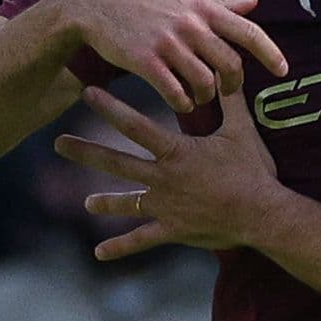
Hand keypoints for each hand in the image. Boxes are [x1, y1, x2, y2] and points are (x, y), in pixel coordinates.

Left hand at [55, 86, 282, 258]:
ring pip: (126, 202)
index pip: (135, 126)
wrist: (261, 214)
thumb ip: (231, 100)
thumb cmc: (252, 171)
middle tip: (58, 143)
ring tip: (86, 202)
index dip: (110, 109)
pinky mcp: (173, 230)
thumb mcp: (242, 131)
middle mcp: (163, 178)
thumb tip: (230, 67)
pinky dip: (120, 247)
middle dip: (86, 152)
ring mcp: (165, 207)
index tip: (87, 94)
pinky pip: (142, 239)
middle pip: (117, 162)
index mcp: (176, 152)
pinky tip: (98, 253)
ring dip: (105, 202)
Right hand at [62, 0, 288, 111]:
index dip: (270, 53)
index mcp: (204, 8)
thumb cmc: (146, 1)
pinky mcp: (146, 61)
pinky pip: (175, 93)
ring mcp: (168, 43)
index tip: (283, 71)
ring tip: (199, 98)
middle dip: (234, 84)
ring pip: (204, 83)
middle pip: (230, 65)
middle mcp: (191, 24)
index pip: (248, 31)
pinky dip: (182, 103)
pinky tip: (179, 102)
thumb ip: (220, 3)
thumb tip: (254, 2)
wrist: (97, 4)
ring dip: (206, 98)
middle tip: (228, 91)